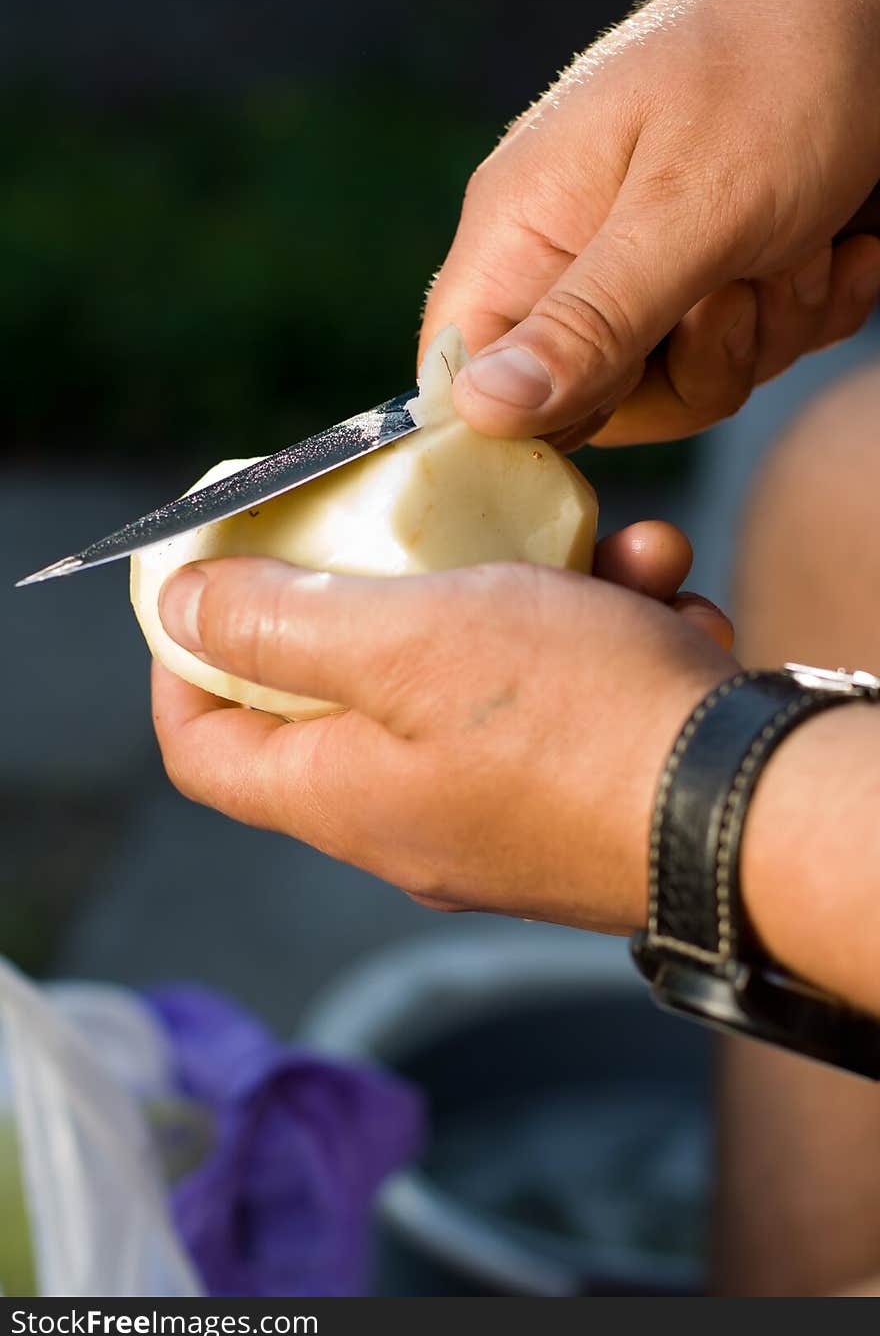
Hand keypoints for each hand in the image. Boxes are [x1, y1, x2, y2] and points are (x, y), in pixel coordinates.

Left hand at [152, 524, 735, 932]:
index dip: (186, 658)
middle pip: (348, 689)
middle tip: (430, 517)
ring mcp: (500, 810)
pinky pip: (561, 696)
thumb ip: (281, 623)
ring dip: (531, 591)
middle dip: (392, 585)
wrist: (752, 810)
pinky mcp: (580, 792)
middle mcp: (413, 818)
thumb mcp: (403, 641)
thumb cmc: (573, 723)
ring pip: (478, 672)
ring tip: (608, 550)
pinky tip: (662, 597)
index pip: (205, 747)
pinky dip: (602, 631)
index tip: (213, 572)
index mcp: (344, 796)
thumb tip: (181, 608)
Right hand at [423, 0, 879, 447]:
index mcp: (521, 233)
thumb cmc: (777, 70)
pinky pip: (748, 358)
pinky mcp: (711, 280)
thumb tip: (478, 412)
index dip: (526, 425)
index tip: (617, 393)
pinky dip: (807, 313)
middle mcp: (570, 262)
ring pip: (683, 390)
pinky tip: (833, 244)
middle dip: (690, 374)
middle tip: (736, 293)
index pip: (464, 381)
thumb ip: (587, 322)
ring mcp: (644, 275)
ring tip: (800, 244)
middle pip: (590, 408)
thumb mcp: (686, 210)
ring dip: (767, 334)